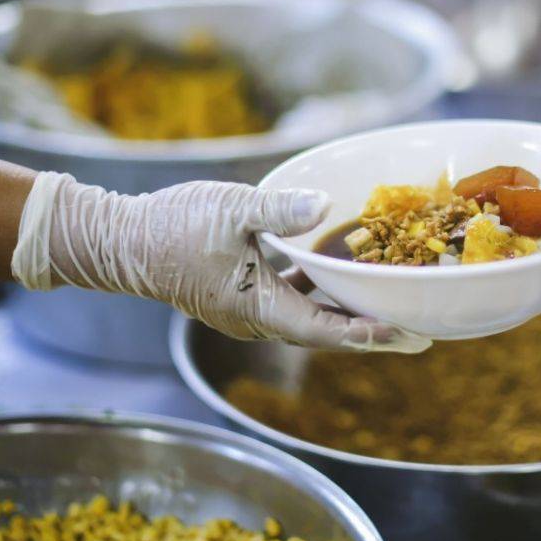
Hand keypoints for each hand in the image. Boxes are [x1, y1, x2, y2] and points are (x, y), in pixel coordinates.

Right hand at [11, 173, 430, 352]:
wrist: (120, 240)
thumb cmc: (171, 226)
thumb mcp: (230, 209)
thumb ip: (278, 209)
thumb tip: (322, 206)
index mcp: (259, 308)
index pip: (327, 331)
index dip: (370, 334)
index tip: (409, 334)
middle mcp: (259, 319)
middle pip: (328, 332)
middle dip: (372, 332)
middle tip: (420, 329)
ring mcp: (250, 309)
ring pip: (313, 318)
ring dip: (350, 314)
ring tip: (392, 306)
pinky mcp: (243, 293)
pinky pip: (294, 299)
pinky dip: (322, 291)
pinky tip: (342, 271)